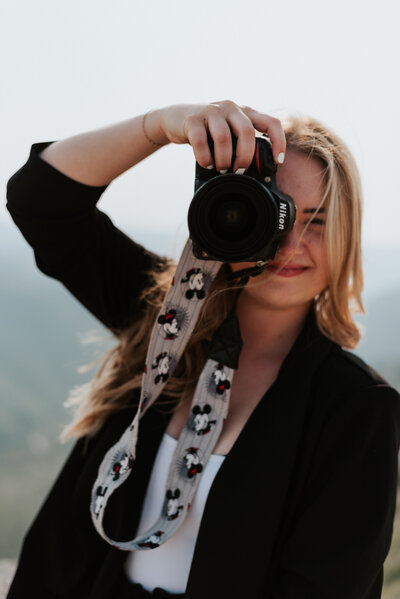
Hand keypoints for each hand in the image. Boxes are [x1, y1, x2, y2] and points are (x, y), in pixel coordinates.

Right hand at [155, 100, 285, 172]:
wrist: (176, 119)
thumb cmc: (208, 132)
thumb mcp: (229, 134)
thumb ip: (241, 145)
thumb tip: (256, 172)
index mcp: (245, 112)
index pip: (271, 122)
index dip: (278, 142)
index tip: (278, 161)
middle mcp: (231, 108)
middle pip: (246, 133)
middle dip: (244, 157)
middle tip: (239, 171)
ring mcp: (211, 110)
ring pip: (224, 138)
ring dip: (224, 160)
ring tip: (221, 169)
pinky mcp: (192, 118)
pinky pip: (201, 141)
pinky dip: (205, 158)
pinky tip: (206, 164)